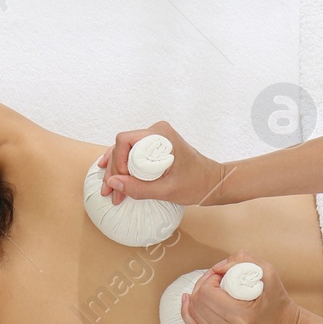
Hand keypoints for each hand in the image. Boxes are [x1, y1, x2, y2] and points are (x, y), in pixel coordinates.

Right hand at [95, 121, 225, 206]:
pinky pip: (133, 154)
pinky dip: (123, 166)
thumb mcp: (167, 190)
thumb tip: (113, 183)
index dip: (117, 161)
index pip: (125, 141)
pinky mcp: (156, 146)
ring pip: (125, 151)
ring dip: (116, 170)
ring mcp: (156, 138)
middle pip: (122, 146)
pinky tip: (113, 176)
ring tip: (109, 190)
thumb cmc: (196, 184)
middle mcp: (156, 131)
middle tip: (109, 192)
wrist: (213, 182)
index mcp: (161, 135)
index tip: (120, 181)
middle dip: (114, 170)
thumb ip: (139, 188)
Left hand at [179, 252, 302, 323]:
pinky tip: (188, 302)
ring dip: (196, 298)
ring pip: (193, 315)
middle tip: (214, 281)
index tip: (219, 276)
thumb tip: (216, 268)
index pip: (207, 294)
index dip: (208, 279)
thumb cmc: (278, 302)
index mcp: (242, 317)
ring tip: (209, 290)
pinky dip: (188, 313)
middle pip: (198, 303)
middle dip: (202, 286)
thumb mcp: (268, 273)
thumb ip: (243, 260)